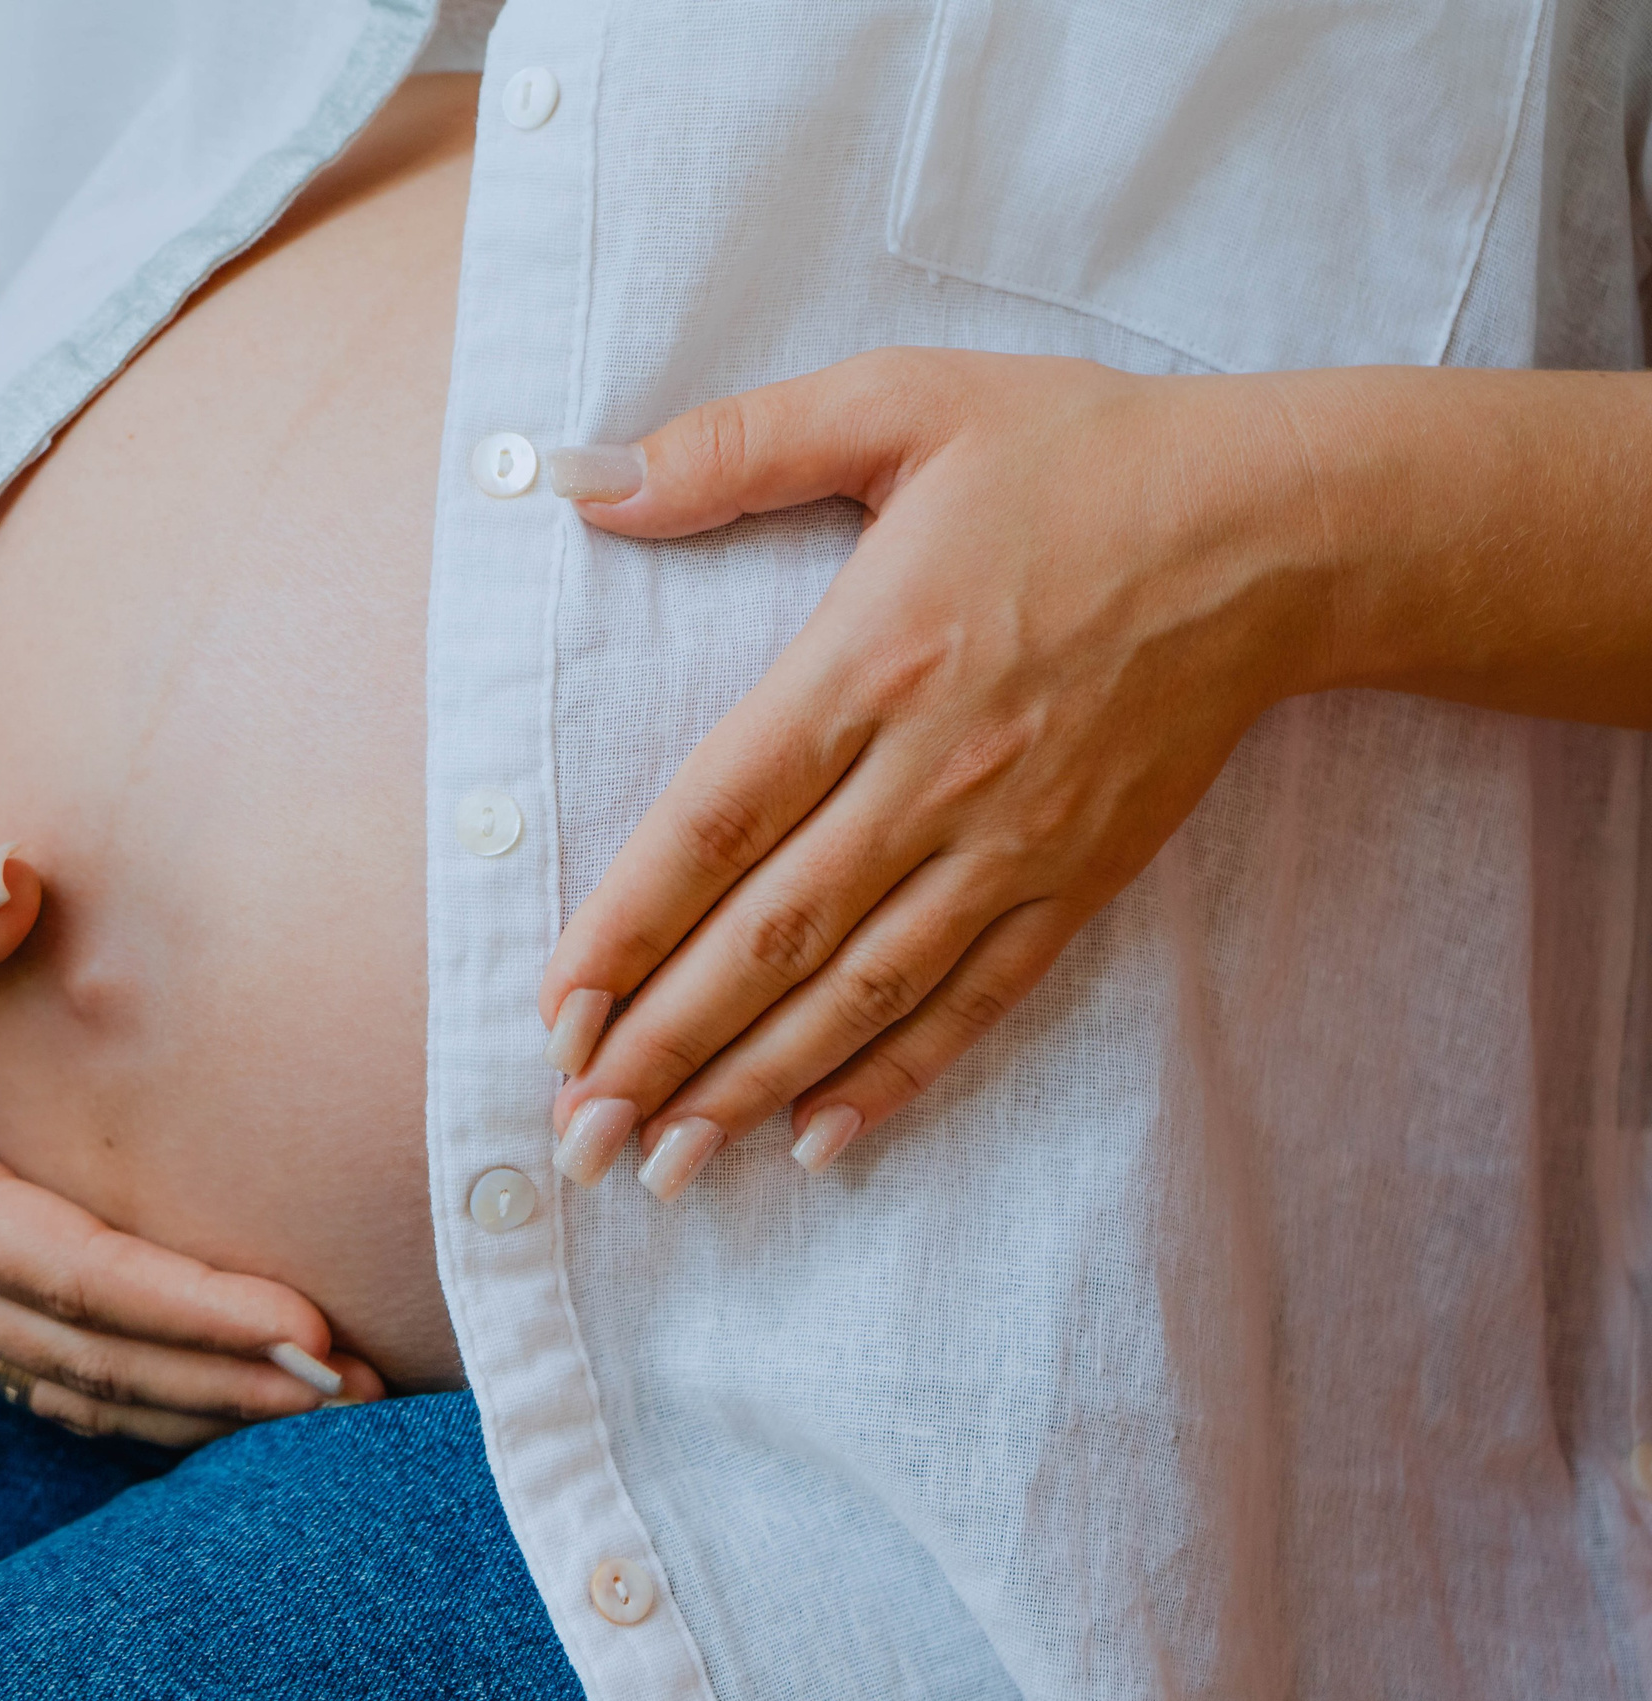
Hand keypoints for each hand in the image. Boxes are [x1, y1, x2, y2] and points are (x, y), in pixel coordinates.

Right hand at [0, 847, 380, 1444]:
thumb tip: (13, 877)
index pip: (66, 1269)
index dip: (186, 1304)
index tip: (301, 1316)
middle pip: (89, 1353)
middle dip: (227, 1376)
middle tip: (360, 1383)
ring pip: (75, 1388)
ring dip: (204, 1403)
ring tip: (336, 1399)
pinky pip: (51, 1384)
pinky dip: (147, 1403)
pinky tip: (237, 1402)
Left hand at [538, 349, 1324, 1197]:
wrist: (1280, 527)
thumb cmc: (1079, 455)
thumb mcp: (902, 401)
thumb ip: (735, 446)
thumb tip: (583, 483)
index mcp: (873, 659)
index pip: (718, 820)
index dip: (629, 924)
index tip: (555, 1008)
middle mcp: (937, 771)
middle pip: (775, 936)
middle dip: (664, 1045)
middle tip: (575, 1135)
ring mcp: (1015, 839)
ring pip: (864, 991)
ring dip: (755, 1086)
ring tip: (665, 1165)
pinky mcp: (1081, 879)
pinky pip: (978, 1000)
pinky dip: (899, 1076)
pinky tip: (823, 1139)